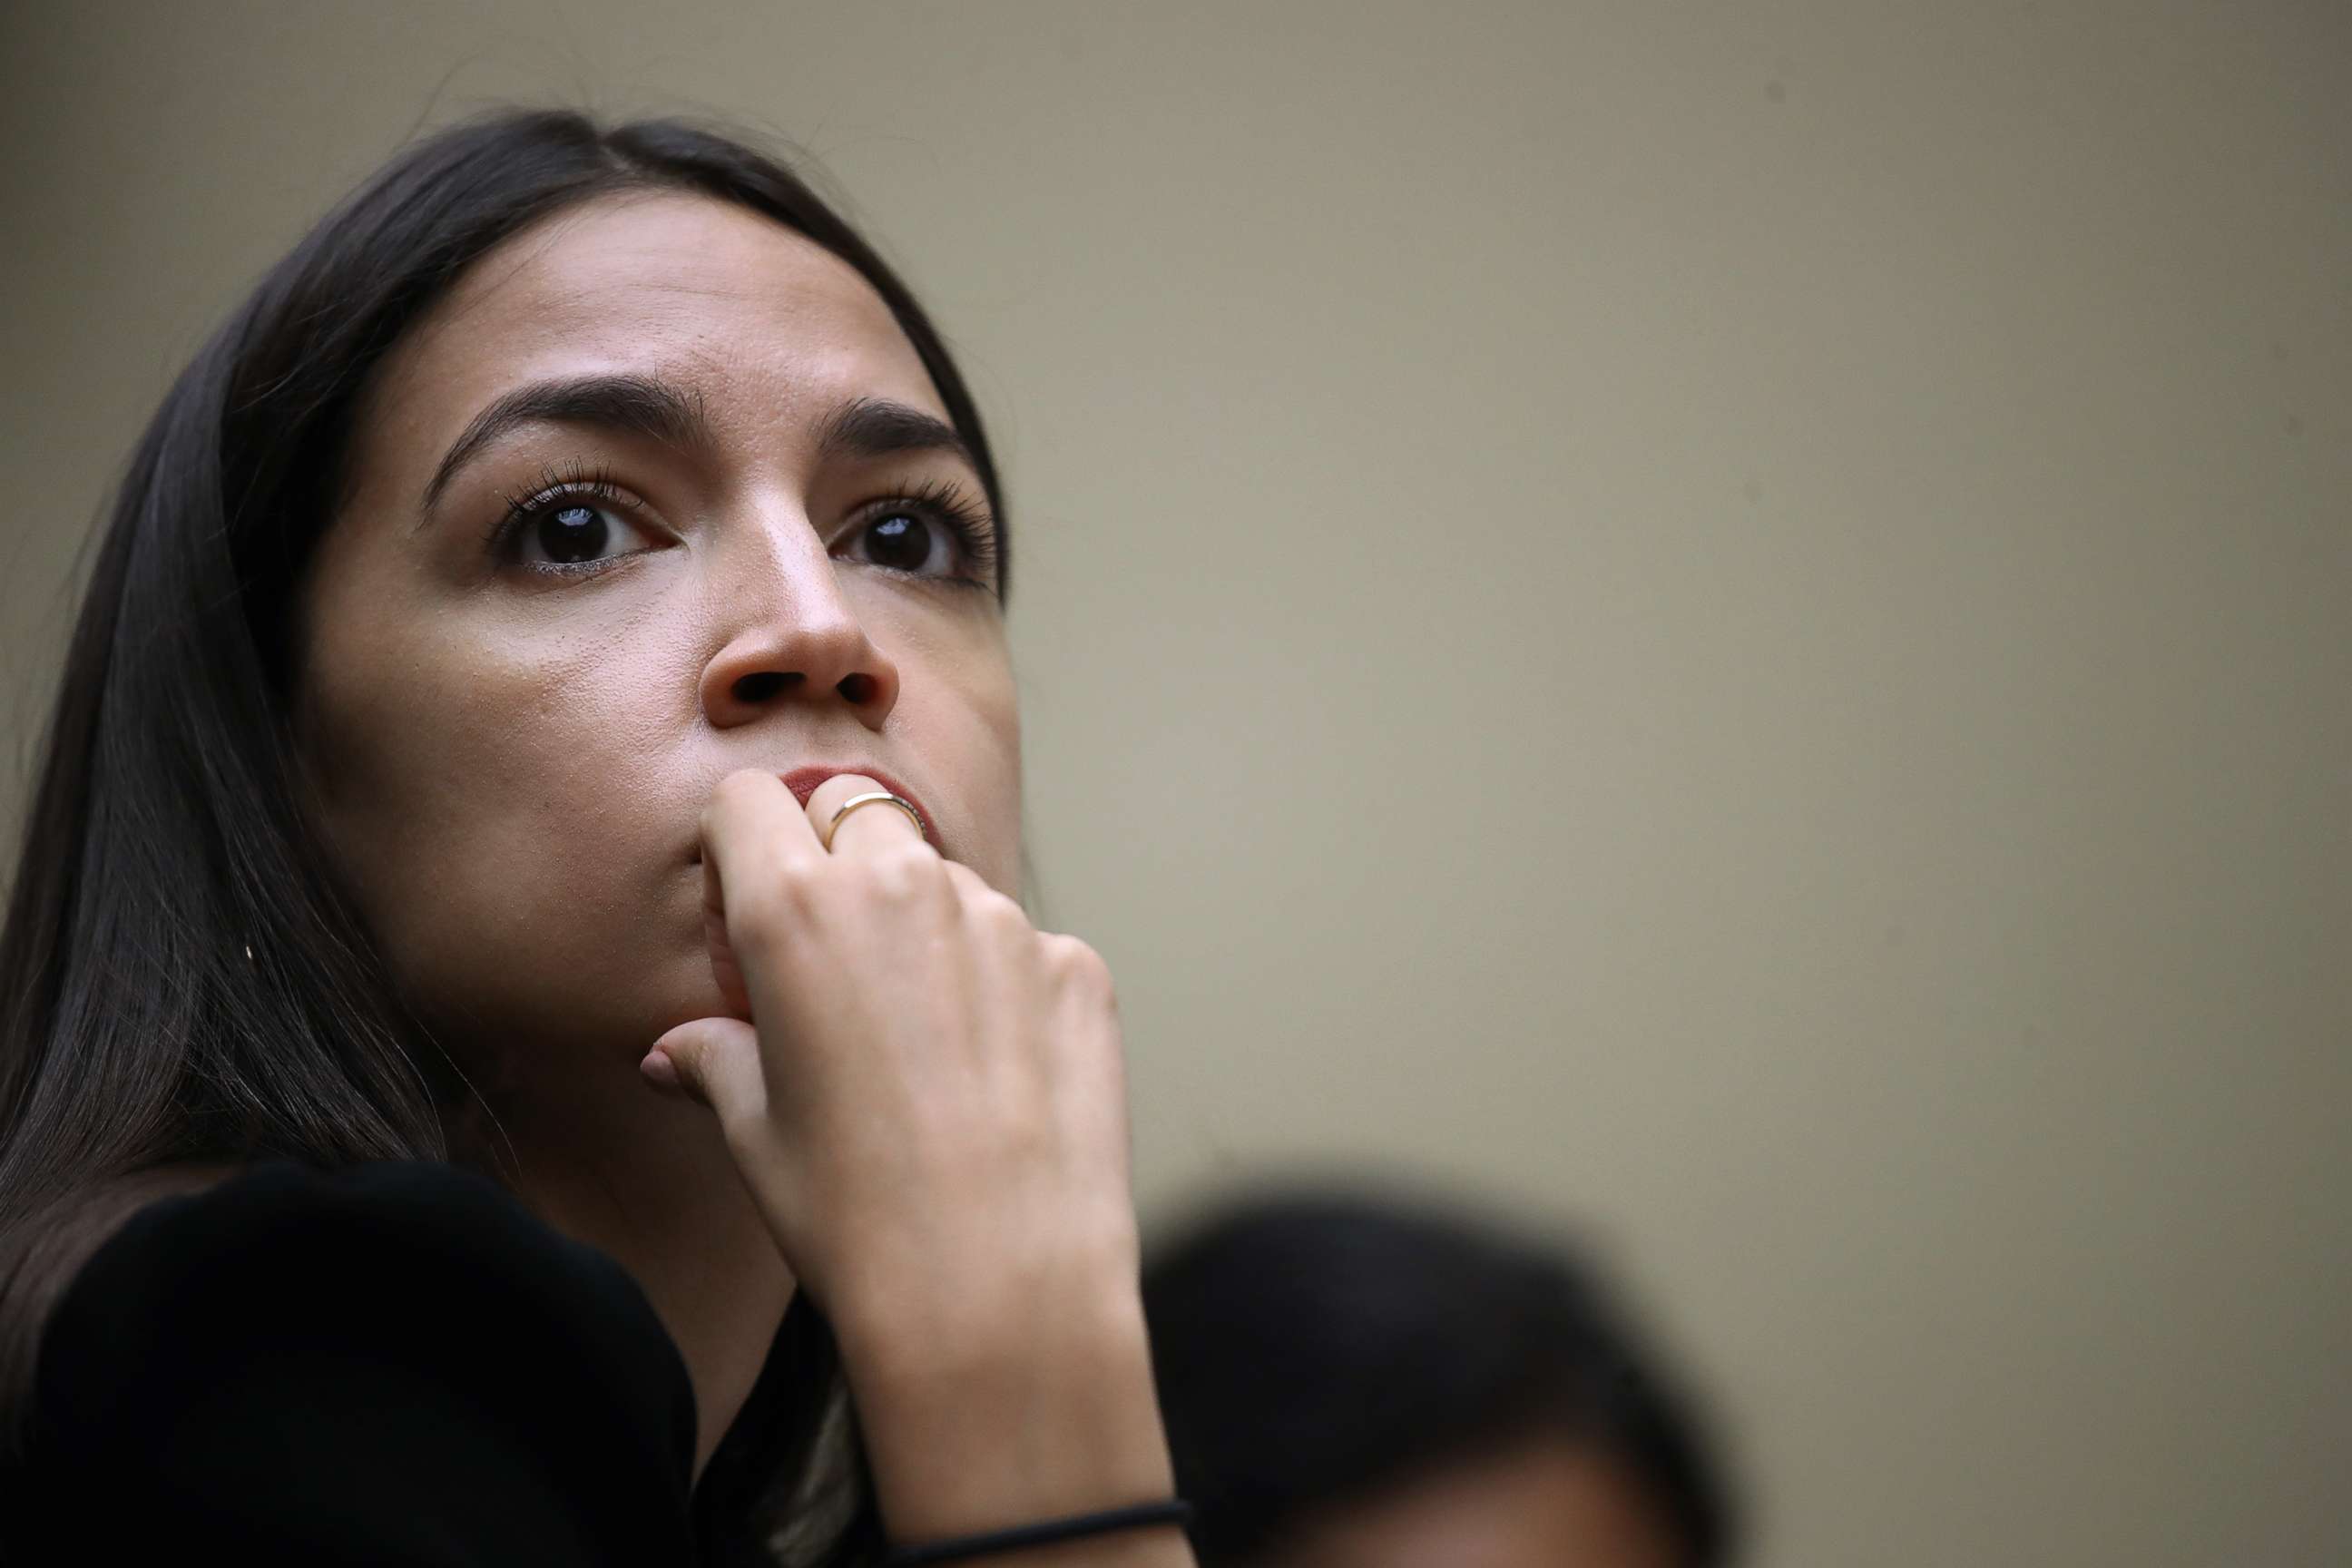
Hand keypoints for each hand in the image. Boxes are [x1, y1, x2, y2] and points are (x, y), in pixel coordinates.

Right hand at [644, 771, 1186, 1557]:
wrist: (999, 1288)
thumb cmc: (855, 1218)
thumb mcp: (756, 1136)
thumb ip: (717, 1061)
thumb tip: (678, 1050)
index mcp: (799, 911)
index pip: (749, 802)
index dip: (739, 845)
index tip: (743, 900)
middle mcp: (905, 888)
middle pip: (853, 813)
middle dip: (833, 860)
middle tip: (830, 958)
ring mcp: (1004, 922)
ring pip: (944, 881)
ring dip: (922, 926)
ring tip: (918, 1045)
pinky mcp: (1076, 965)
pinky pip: (1023, 947)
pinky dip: (1000, 987)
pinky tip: (991, 1079)